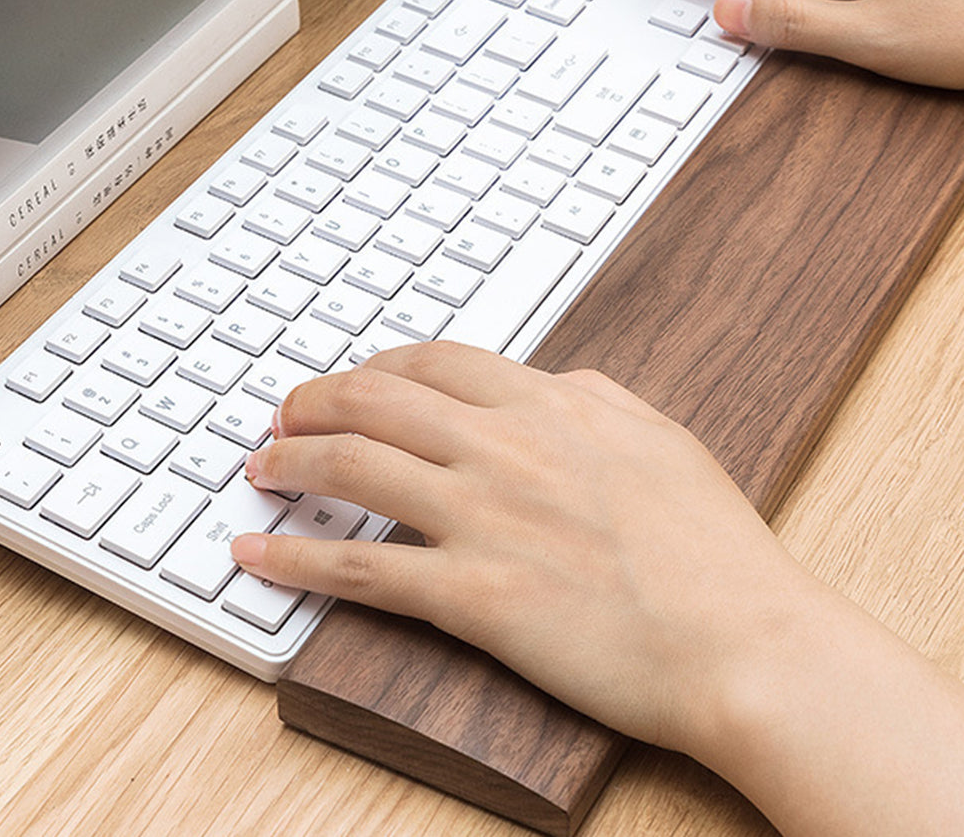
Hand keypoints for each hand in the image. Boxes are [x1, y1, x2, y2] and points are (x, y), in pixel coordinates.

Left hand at [232, 342, 802, 752]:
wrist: (743, 640)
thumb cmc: (713, 549)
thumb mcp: (659, 437)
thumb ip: (594, 396)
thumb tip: (552, 379)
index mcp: (549, 405)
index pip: (433, 362)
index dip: (375, 366)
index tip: (350, 381)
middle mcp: (504, 448)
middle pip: (375, 401)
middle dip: (314, 401)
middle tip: (283, 415)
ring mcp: (481, 518)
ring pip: (352, 468)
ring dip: (290, 463)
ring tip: (260, 468)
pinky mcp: (470, 594)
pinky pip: (357, 569)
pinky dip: (294, 558)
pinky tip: (259, 554)